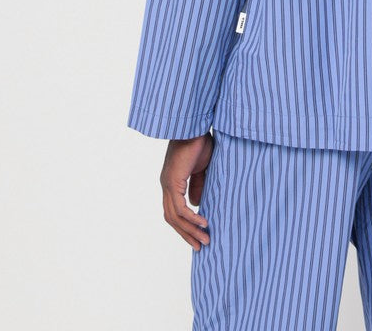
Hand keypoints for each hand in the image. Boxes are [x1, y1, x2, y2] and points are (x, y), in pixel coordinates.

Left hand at [160, 131, 213, 250]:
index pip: (174, 211)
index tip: (199, 235)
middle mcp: (166, 186)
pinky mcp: (173, 181)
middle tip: (201, 246)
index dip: (185, 225)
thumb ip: (198, 185)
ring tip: (205, 239)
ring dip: (190, 230)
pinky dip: (192, 218)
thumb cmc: (198, 141)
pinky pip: (181, 207)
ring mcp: (168, 184)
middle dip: (187, 234)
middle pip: (172, 219)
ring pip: (175, 217)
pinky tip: (204, 223)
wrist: (194, 126)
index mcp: (172, 182)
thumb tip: (196, 204)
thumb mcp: (202, 167)